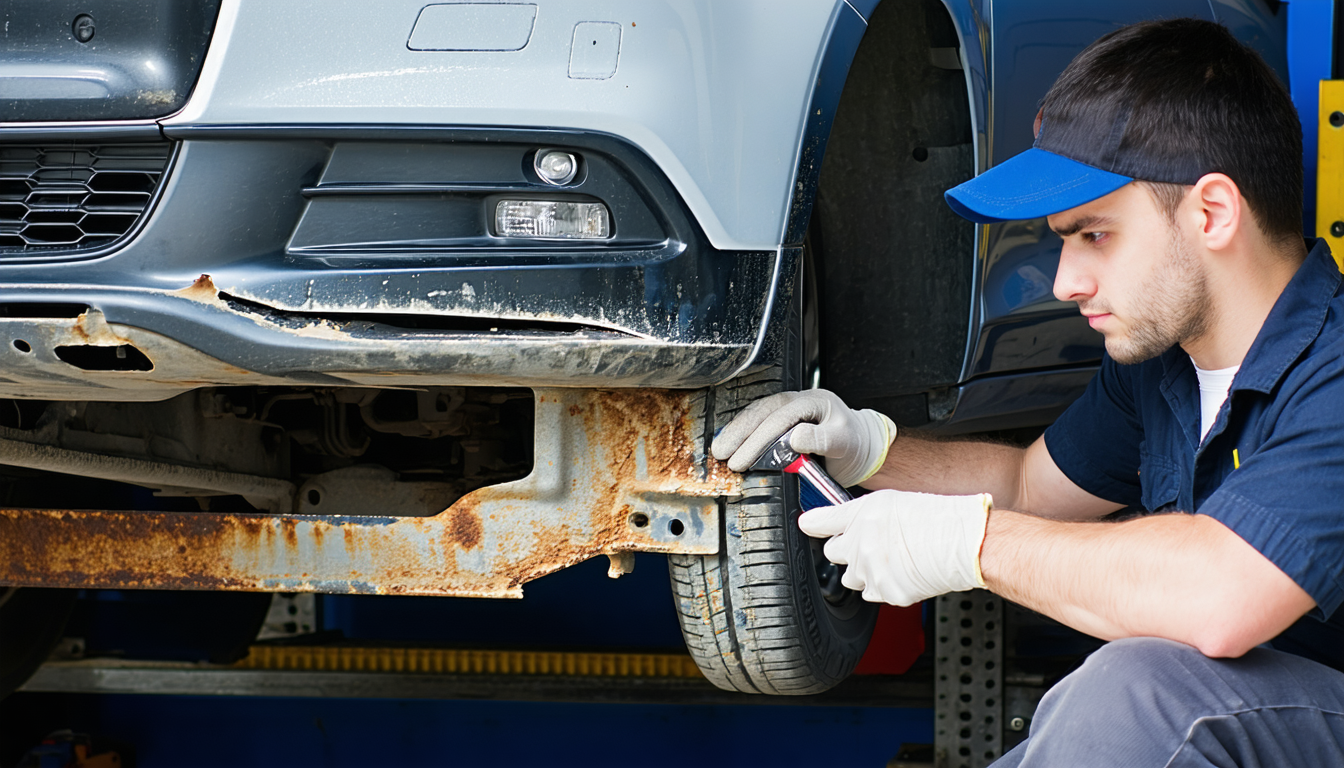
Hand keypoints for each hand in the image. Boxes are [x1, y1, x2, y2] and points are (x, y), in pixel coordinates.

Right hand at [710, 389, 896, 486]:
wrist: (861, 445)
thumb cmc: (854, 444)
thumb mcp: (844, 442)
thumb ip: (822, 439)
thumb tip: (795, 438)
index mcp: (813, 402)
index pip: (778, 418)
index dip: (758, 439)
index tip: (742, 458)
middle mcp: (797, 401)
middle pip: (761, 412)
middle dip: (739, 433)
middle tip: (721, 453)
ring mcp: (789, 408)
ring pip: (756, 414)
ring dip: (736, 431)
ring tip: (720, 448)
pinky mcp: (783, 419)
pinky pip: (759, 421)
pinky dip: (743, 432)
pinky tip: (731, 441)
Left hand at [799, 489, 991, 605]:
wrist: (964, 543)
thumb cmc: (938, 517)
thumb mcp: (894, 500)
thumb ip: (863, 512)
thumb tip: (849, 519)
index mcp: (860, 516)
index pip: (820, 522)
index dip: (812, 524)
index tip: (808, 525)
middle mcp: (860, 545)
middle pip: (832, 553)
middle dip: (845, 549)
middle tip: (867, 543)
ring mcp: (872, 572)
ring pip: (851, 578)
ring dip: (862, 570)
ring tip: (888, 559)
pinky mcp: (887, 593)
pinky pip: (874, 593)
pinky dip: (883, 586)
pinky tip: (901, 572)